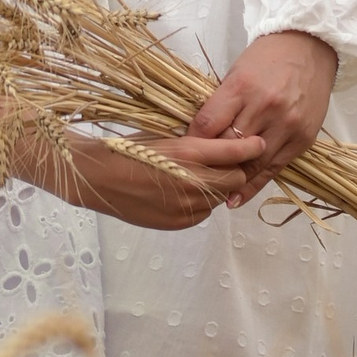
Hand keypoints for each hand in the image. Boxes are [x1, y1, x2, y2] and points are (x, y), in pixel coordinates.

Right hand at [69, 126, 265, 229]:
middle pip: (235, 178)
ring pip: (220, 197)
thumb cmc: (129, 147)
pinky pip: (203, 211)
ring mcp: (188, 206)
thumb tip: (225, 141)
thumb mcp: (165, 134)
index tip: (257, 143)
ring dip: (216, 186)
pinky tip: (182, 191)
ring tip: (197, 175)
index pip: (236, 152)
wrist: (99, 178)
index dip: (251, 148)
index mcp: (189, 152)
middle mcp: (193, 182)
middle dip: (234, 169)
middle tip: (224, 161)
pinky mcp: (180, 222)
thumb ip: (197, 142)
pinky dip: (200, 201)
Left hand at [186, 29, 339, 183]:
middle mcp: (265, 107)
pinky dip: (253, 185)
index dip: (192, 141)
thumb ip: (221, 103)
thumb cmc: (268, 57)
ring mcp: (287, 125)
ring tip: (212, 193)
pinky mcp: (302, 139)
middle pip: (228, 148)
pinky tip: (237, 197)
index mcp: (242, 87)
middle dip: (210, 163)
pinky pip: (273, 169)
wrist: (310, 47)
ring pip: (251, 164)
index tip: (183, 151)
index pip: (208, 124)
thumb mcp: (236, 72)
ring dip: (230, 179)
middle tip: (194, 175)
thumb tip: (198, 134)